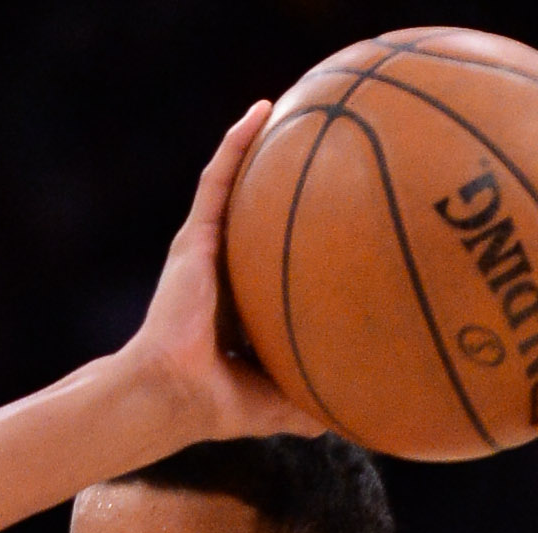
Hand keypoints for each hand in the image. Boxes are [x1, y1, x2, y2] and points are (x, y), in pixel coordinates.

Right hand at [121, 106, 329, 444]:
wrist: (177, 392)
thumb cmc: (221, 404)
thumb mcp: (281, 402)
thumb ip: (315, 400)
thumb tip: (360, 418)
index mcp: (242, 306)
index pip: (273, 263)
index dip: (297, 241)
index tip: (337, 222)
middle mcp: (224, 271)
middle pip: (256, 215)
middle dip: (280, 183)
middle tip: (320, 153)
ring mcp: (206, 250)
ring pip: (235, 185)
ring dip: (256, 147)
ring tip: (289, 109)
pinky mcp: (194, 238)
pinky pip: (217, 179)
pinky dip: (236, 143)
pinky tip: (261, 111)